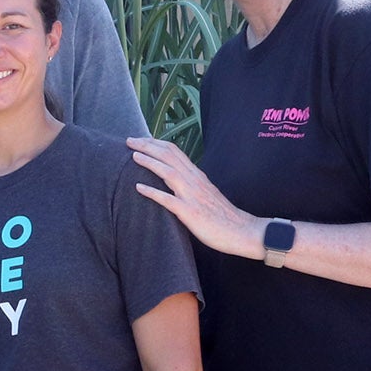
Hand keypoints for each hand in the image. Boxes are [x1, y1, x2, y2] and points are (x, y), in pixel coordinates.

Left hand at [127, 136, 266, 260]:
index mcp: (197, 176)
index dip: (156, 144)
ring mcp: (192, 196)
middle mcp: (194, 181)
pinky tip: (138, 187)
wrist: (241, 231)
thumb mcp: (204, 194)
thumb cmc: (221, 216)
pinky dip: (152, 192)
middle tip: (129, 140)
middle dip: (148, 146)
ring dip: (149, 162)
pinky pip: (168, 200)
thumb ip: (189, 185)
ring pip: (168, 172)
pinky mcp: (189, 212)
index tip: (140, 139)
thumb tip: (171, 180)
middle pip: (169, 156)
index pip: (175, 152)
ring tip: (133, 156)